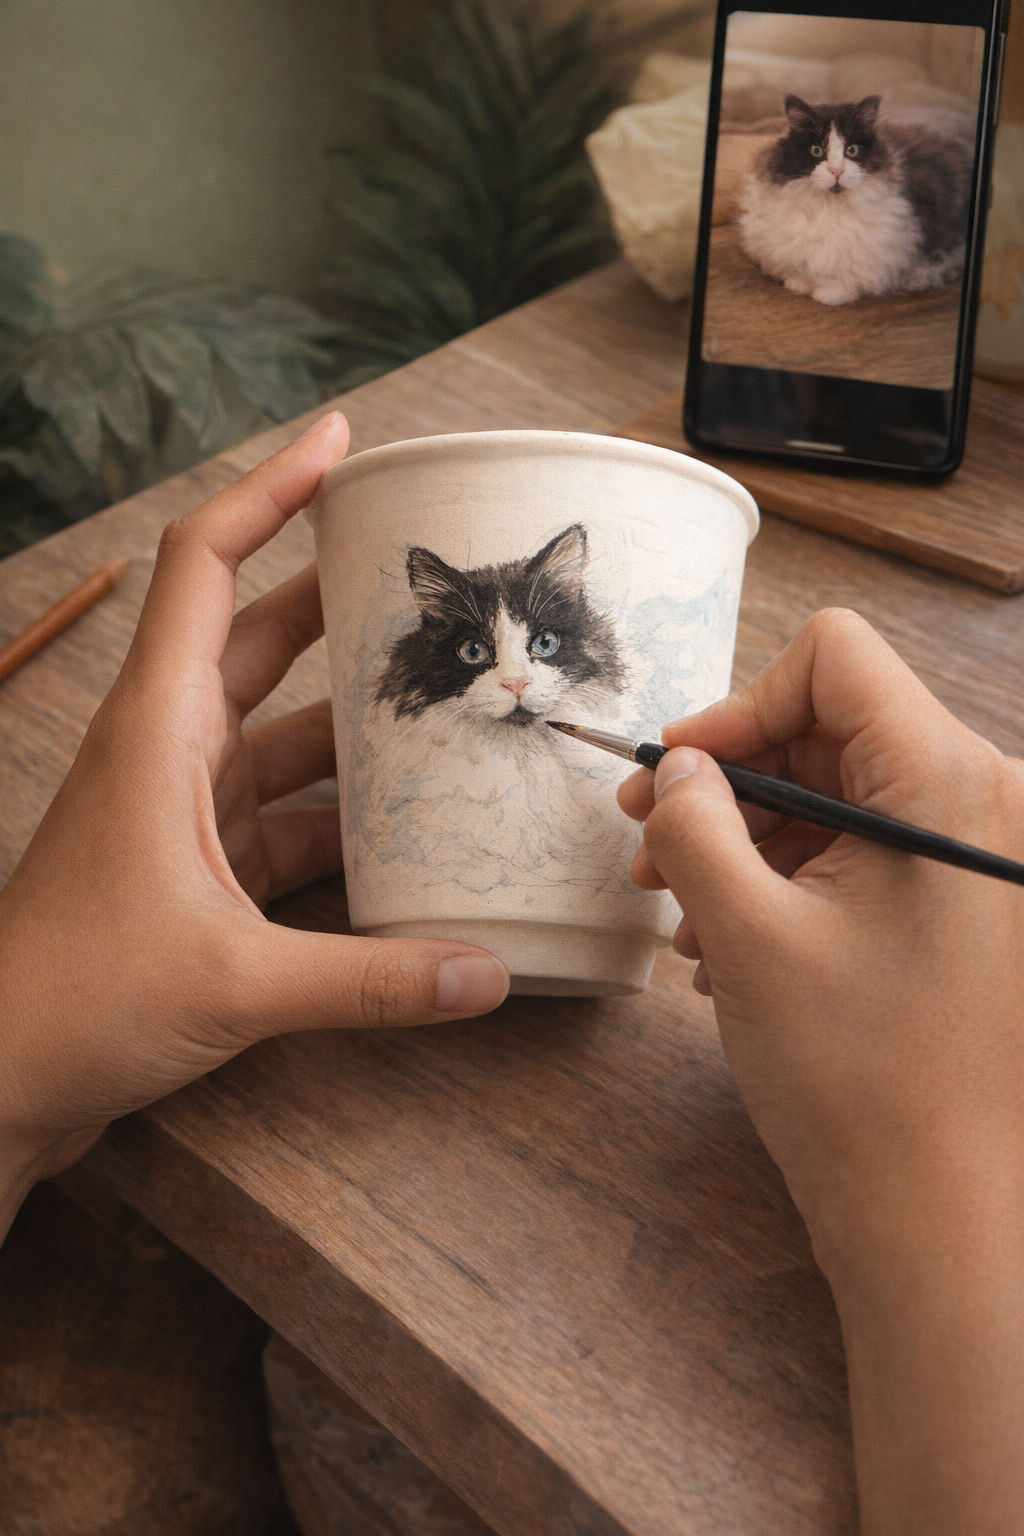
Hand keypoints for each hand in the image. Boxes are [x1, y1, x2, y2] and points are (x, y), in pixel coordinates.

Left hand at [0, 413, 508, 1235]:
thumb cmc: (73, 1002)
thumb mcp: (234, 983)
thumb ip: (370, 979)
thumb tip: (487, 973)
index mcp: (159, 730)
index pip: (207, 566)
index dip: (271, 490)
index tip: (341, 441)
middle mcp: (169, 750)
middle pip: (262, 637)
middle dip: (343, 601)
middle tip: (436, 577)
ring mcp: (182, 810)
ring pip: (283, 734)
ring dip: (356, 724)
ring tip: (452, 706)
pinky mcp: (196, 869)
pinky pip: (286, 817)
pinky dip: (343, 819)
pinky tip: (410, 836)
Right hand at [618, 608, 1023, 1534]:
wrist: (942, 1222)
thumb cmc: (856, 1081)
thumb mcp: (748, 933)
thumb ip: (697, 824)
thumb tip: (678, 767)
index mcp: (947, 785)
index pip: (834, 661)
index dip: (739, 705)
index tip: (675, 778)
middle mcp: (980, 806)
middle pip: (829, 731)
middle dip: (729, 785)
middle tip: (646, 846)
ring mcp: (974, 865)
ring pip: (838, 800)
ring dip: (747, 844)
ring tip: (682, 918)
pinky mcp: (960, 915)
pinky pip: (863, 859)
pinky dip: (788, 887)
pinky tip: (729, 951)